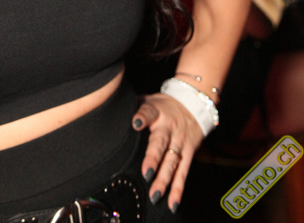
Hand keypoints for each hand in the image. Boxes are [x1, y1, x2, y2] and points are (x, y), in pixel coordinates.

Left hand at [132, 92, 203, 212]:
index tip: (135, 122)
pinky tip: (172, 203)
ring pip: (172, 161)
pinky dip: (178, 189)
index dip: (142, 117)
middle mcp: (169, 127)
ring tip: (155, 195)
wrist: (194, 104)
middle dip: (154, 158)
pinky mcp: (189, 152)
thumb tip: (109, 108)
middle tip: (146, 173)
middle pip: (160, 143)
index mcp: (157, 111)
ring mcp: (179, 141)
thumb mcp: (149, 101)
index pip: (149, 112)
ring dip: (164, 179)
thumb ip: (134, 107)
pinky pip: (183, 172)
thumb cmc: (164, 106)